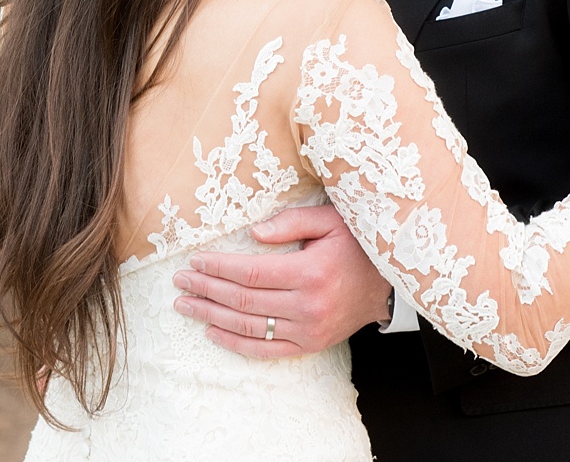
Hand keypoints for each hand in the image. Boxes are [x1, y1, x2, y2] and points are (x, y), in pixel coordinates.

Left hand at [171, 204, 389, 360]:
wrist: (390, 283)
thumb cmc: (357, 244)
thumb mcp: (330, 220)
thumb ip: (291, 222)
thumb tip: (253, 234)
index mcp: (310, 271)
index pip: (250, 273)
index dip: (218, 268)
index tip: (194, 262)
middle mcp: (307, 305)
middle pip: (243, 300)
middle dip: (206, 290)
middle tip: (179, 283)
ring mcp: (309, 329)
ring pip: (250, 326)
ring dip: (212, 316)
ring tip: (185, 306)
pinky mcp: (311, 344)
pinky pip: (267, 349)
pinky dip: (236, 343)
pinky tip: (213, 332)